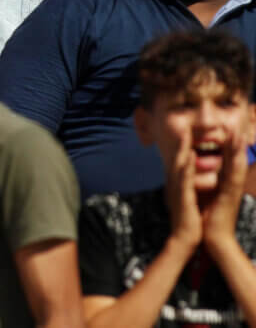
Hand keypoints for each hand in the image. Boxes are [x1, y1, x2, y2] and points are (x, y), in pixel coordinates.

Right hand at [168, 131, 202, 252]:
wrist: (185, 240)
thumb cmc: (189, 222)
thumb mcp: (188, 201)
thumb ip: (187, 189)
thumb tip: (188, 180)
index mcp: (179, 184)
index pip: (181, 161)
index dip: (183, 146)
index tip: (187, 131)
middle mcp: (176, 184)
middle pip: (178, 159)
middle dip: (181, 141)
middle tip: (184, 125)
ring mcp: (178, 190)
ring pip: (180, 165)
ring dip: (182, 148)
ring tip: (185, 133)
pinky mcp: (183, 197)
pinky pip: (185, 178)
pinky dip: (186, 165)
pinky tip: (189, 154)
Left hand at [202, 128, 247, 249]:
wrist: (213, 240)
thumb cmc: (207, 220)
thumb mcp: (205, 198)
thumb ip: (205, 186)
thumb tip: (197, 175)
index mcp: (224, 185)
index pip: (227, 161)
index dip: (228, 146)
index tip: (228, 130)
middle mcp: (230, 186)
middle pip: (234, 160)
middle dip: (235, 143)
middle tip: (237, 125)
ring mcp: (232, 192)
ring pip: (237, 166)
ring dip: (238, 150)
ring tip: (238, 134)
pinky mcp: (229, 198)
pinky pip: (233, 179)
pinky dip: (234, 167)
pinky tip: (236, 156)